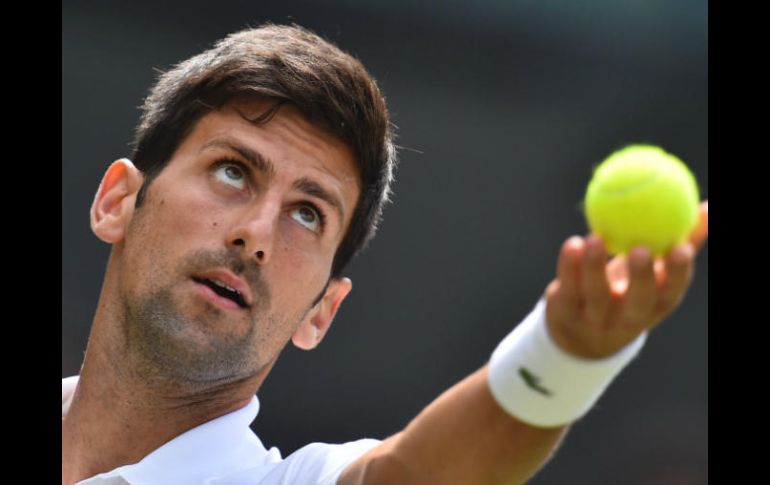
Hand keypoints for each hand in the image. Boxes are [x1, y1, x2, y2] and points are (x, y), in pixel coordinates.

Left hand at [543, 200, 707, 358]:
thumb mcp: (653, 274)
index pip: (670, 293)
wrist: (580, 336)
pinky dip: (568, 265)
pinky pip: (567, 288)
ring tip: (595, 238)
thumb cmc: (627, 291)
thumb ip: (679, 241)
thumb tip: (707, 207)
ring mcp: (595, 319)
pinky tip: (573, 244)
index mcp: (654, 306)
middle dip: (641, 278)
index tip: (681, 248)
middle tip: (641, 249)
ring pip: (595, 295)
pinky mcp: (566, 313)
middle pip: (637, 302)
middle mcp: (627, 318)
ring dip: (595, 266)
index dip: (677, 274)